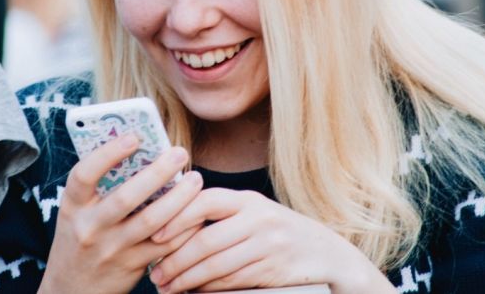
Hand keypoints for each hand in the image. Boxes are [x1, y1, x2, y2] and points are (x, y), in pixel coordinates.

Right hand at [39, 134, 203, 293]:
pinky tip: (196, 211)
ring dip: (179, 198)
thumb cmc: (80, 238)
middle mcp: (90, 227)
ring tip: (195, 179)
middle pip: (126, 197)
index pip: (83, 175)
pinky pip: (165, 245)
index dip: (107, 154)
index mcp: (72, 206)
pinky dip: (184, 226)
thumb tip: (142, 153)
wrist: (71, 290)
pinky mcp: (132, 266)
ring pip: (153, 221)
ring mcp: (112, 249)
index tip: (133, 137)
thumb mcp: (78, 212)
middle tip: (179, 153)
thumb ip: (100, 188)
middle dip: (157, 172)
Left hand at [148, 189, 394, 293]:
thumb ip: (220, 215)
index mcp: (247, 199)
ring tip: (166, 286)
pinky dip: (209, 289)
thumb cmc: (277, 232)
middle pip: (206, 239)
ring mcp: (269, 245)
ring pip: (217, 265)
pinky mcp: (274, 270)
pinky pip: (233, 282)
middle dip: (175, 259)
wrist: (328, 255)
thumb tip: (167, 226)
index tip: (155, 233)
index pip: (205, 201)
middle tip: (155, 274)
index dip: (177, 216)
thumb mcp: (253, 213)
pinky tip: (193, 292)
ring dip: (187, 279)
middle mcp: (259, 218)